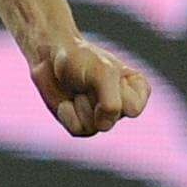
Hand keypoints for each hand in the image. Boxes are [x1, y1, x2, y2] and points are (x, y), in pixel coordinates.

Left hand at [32, 38, 149, 137]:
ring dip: (81, 104)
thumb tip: (104, 127)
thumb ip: (112, 102)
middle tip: (88, 80)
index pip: (133, 108)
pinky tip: (66, 101)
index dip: (116, 93)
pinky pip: (79, 129)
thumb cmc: (81, 59)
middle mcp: (121, 106)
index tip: (106, 72)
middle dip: (96, 97)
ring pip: (96, 126)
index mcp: (136, 89)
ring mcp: (101, 117)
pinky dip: (69, 113)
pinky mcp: (81, 125)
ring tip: (77, 89)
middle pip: (113, 118)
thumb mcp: (103, 72)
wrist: (50, 57)